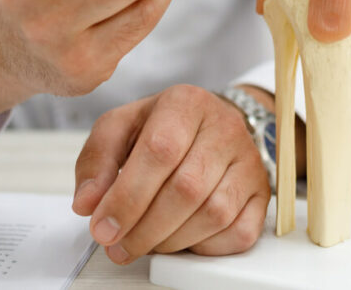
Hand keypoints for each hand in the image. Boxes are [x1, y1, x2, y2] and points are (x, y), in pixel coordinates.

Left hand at [72, 85, 270, 262]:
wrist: (211, 123)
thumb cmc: (164, 127)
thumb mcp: (120, 128)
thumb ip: (96, 161)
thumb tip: (87, 203)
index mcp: (185, 102)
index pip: (159, 152)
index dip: (127, 197)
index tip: (103, 227)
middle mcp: (224, 127)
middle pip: (186, 189)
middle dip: (144, 228)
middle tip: (118, 244)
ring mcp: (249, 160)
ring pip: (213, 215)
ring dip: (171, 240)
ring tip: (145, 241)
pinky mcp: (263, 192)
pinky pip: (239, 233)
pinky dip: (205, 247)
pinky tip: (181, 238)